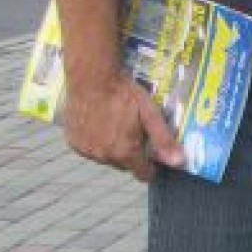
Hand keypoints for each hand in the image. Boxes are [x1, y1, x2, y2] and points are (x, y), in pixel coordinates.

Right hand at [62, 70, 183, 181]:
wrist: (91, 78)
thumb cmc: (124, 94)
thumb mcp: (150, 114)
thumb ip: (163, 140)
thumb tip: (179, 162)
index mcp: (125, 153)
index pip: (143, 174)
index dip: (151, 167)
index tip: (154, 156)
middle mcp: (104, 156)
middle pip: (124, 164)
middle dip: (132, 154)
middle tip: (134, 132)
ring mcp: (86, 150)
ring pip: (106, 157)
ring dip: (112, 148)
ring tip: (115, 126)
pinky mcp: (72, 141)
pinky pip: (89, 149)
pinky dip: (95, 142)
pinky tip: (99, 125)